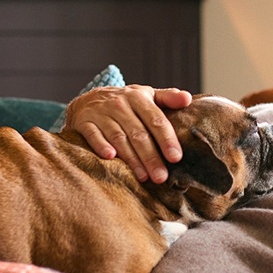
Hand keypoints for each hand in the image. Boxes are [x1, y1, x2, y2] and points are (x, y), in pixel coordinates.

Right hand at [64, 84, 191, 182]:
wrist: (88, 100)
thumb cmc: (125, 103)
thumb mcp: (146, 95)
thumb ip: (168, 98)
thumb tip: (188, 98)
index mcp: (138, 97)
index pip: (156, 119)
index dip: (166, 139)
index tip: (175, 158)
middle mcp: (119, 104)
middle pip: (138, 133)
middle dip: (151, 156)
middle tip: (161, 177)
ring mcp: (101, 113)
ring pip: (119, 137)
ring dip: (131, 158)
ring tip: (143, 177)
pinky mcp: (84, 122)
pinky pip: (93, 135)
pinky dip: (101, 146)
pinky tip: (110, 158)